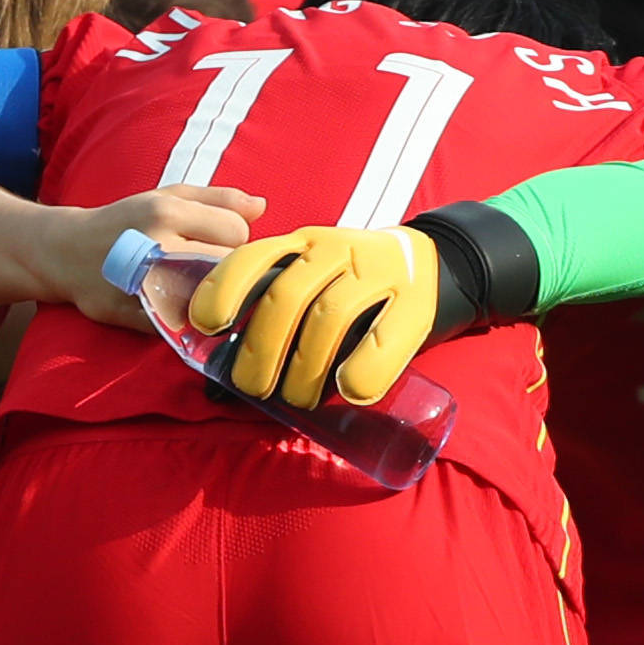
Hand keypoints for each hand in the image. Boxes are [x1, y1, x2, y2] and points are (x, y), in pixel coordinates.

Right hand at [58, 184, 258, 325]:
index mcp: (166, 212)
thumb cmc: (126, 221)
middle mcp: (157, 247)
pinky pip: (190, 324)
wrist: (67, 253)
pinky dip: (194, 318)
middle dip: (229, 267)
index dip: (234, 237)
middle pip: (230, 266)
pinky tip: (181, 306)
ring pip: (214, 297)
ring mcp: (148, 287)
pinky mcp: (141, 318)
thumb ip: (218, 199)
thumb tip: (263, 207)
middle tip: (209, 266)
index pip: (237, 230)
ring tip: (197, 285)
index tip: (217, 241)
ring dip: (215, 295)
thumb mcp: (167, 196)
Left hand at [189, 222, 438, 405]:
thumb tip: (219, 375)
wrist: (436, 264)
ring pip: (330, 316)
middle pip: (287, 296)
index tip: (207, 324)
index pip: (254, 257)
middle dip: (261, 347)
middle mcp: (335, 250)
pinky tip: (350, 390)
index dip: (225, 288)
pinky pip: (385, 337)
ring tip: (297, 400)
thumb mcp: (315, 278)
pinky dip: (364, 368)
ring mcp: (377, 271)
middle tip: (252, 388)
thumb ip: (275, 309)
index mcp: (303, 244)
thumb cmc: (355, 287)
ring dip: (306, 367)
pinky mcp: (415, 300)